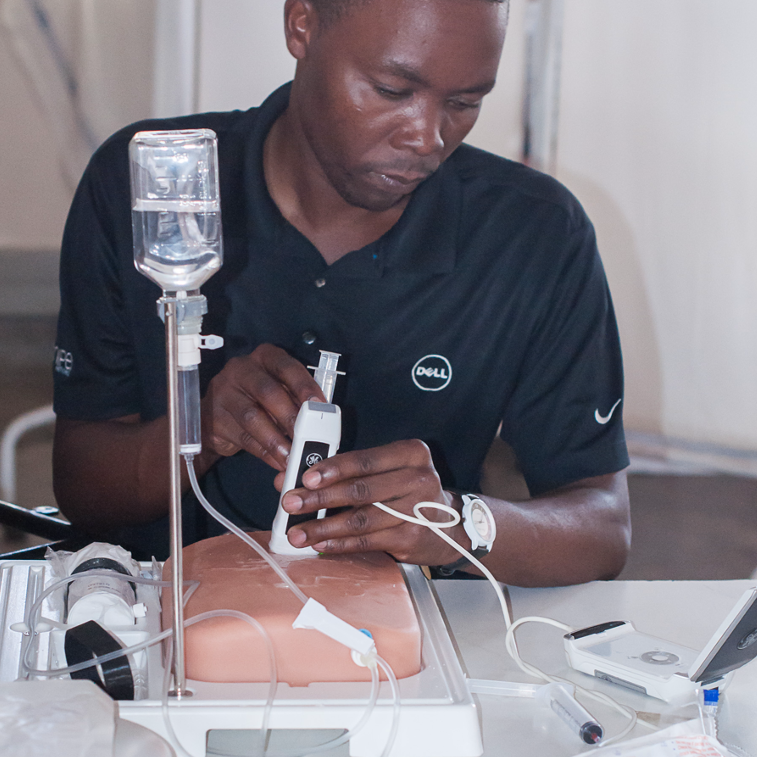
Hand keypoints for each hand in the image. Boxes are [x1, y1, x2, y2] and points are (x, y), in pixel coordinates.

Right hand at [201, 344, 323, 470]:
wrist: (217, 414)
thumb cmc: (257, 399)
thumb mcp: (278, 390)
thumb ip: (296, 398)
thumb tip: (320, 419)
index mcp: (264, 357)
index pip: (286, 366)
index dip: (304, 385)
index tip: (319, 404)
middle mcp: (241, 369)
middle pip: (268, 391)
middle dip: (290, 416)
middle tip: (307, 436)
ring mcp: (224, 392)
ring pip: (253, 417)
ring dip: (277, 439)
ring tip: (292, 455)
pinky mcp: (215, 418)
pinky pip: (243, 437)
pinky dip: (264, 452)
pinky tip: (278, 460)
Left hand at [276, 439, 465, 564]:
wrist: (450, 525)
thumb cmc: (409, 491)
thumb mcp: (386, 471)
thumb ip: (345, 471)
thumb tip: (293, 476)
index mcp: (411, 453)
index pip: (364, 460)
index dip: (332, 469)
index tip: (305, 478)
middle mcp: (418, 479)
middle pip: (360, 489)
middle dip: (319, 498)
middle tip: (292, 504)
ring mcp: (418, 511)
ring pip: (361, 519)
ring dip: (324, 527)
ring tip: (298, 532)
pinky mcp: (412, 538)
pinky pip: (368, 541)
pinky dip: (341, 544)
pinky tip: (322, 544)